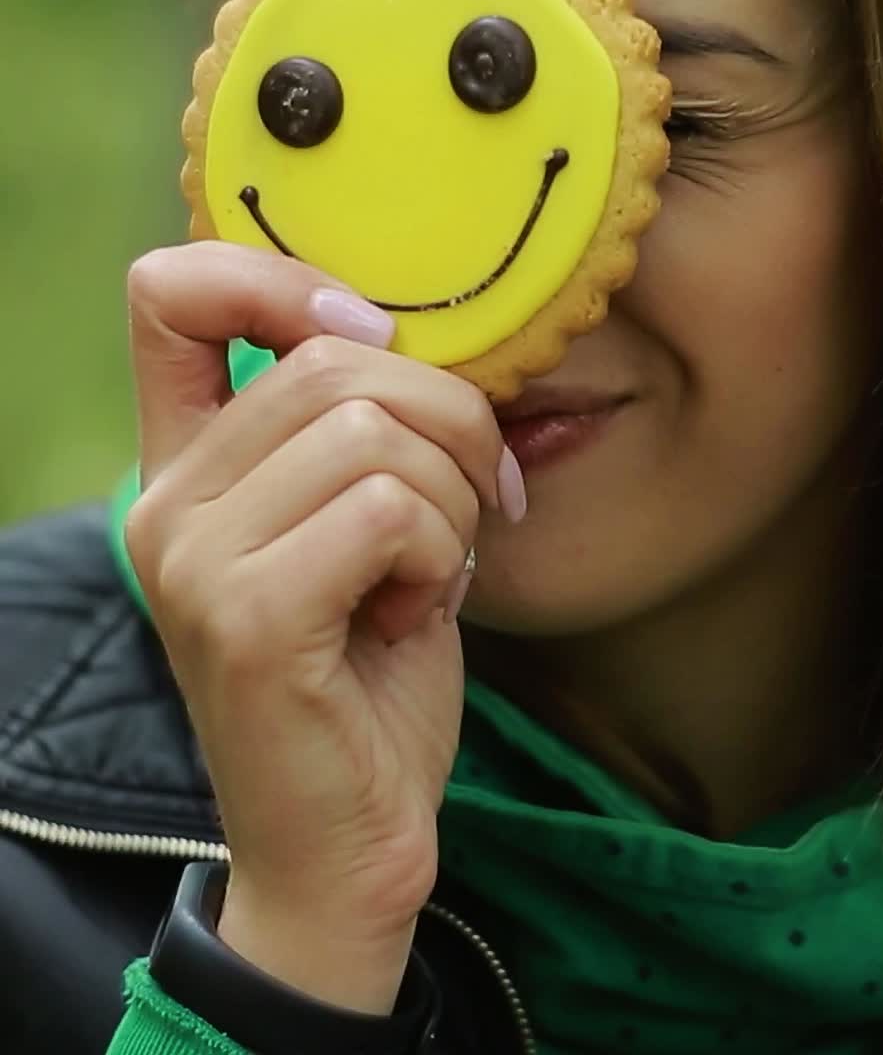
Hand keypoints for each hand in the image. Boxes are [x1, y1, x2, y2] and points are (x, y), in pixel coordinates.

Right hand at [123, 241, 523, 1012]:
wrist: (351, 839)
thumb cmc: (372, 675)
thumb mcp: (371, 526)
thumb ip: (364, 429)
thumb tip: (407, 335)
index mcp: (191, 465)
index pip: (173, 295)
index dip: (287, 284)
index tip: (376, 344)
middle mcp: (169, 501)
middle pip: (331, 361)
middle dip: (449, 422)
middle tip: (472, 501)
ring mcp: (194, 558)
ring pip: (370, 430)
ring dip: (450, 497)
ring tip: (433, 570)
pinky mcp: (244, 617)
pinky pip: (385, 509)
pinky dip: (437, 552)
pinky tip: (413, 613)